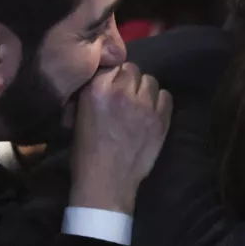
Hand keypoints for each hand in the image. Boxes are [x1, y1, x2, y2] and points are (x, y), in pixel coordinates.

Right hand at [69, 62, 172, 213]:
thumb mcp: (77, 114)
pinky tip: (151, 113)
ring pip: (151, 80)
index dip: (112, 75)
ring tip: (139, 104)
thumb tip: (103, 78)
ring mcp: (144, 106)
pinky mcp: (161, 120)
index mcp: (96, 89)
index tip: (111, 85)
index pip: (111, 64)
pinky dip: (160, 102)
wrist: (106, 182)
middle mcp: (122, 92)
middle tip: (126, 95)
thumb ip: (92, 91)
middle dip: (129, 80)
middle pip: (132, 69)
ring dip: (144, 90)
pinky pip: (166, 97)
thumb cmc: (86, 152)